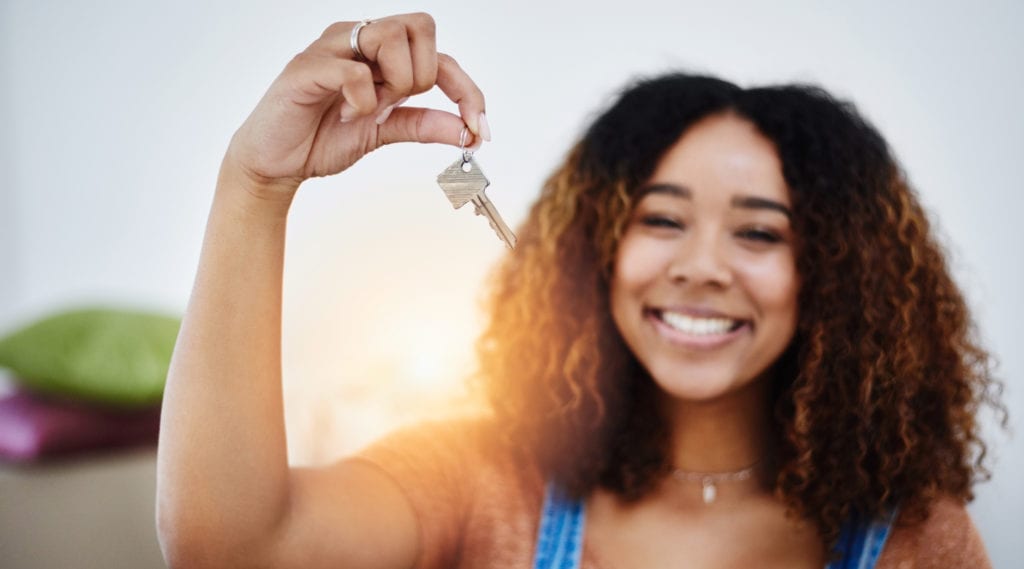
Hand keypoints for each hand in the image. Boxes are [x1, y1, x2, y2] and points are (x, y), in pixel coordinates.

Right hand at [224, 13, 486, 196]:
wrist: (275, 163)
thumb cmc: (322, 137)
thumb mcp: (384, 132)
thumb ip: (423, 125)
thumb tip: (467, 131)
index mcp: (380, 53)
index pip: (439, 54)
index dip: (467, 90)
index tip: (480, 130)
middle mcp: (359, 39)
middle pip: (421, 25)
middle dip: (424, 75)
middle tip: (398, 106)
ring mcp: (332, 49)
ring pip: (390, 35)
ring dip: (393, 82)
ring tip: (367, 109)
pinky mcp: (307, 67)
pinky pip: (353, 71)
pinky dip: (362, 100)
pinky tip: (346, 115)